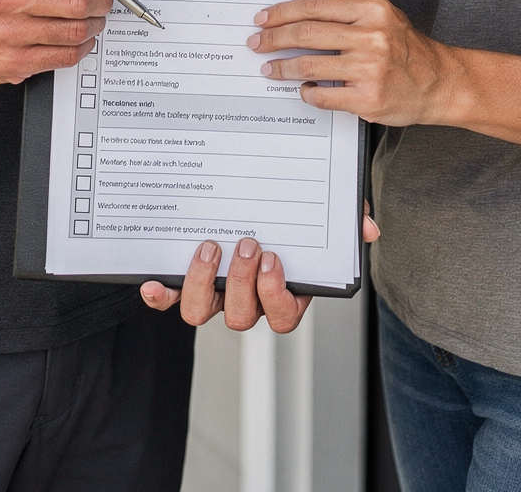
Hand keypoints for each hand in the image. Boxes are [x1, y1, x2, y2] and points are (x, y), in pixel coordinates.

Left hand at [139, 212, 380, 329]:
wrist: (249, 204)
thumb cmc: (291, 220)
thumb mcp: (322, 218)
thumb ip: (348, 221)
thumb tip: (367, 229)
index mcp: (282, 293)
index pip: (282, 315)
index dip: (274, 294)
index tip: (272, 259)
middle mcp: (246, 301)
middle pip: (239, 316)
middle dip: (241, 282)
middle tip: (245, 243)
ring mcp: (213, 295)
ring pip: (202, 313)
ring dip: (203, 282)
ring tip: (210, 245)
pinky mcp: (184, 284)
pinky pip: (170, 301)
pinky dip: (161, 295)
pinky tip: (153, 279)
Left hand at [250, 0, 461, 124]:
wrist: (441, 84)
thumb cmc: (411, 51)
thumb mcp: (387, 17)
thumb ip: (352, 11)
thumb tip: (303, 12)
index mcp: (373, 11)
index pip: (316, 7)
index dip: (283, 12)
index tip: (265, 19)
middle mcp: (371, 37)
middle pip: (306, 33)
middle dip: (274, 38)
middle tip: (257, 43)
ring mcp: (369, 69)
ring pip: (309, 65)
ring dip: (282, 68)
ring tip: (270, 69)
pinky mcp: (368, 98)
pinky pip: (323, 95)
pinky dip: (306, 92)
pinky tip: (302, 89)